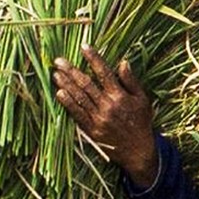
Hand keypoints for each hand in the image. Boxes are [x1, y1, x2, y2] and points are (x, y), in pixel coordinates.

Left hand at [52, 45, 157, 186]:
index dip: (93, 59)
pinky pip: (77, 114)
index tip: (84, 47)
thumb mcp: (143, 100)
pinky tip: (59, 93)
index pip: (104, 73)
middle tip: (59, 60)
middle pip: (86, 84)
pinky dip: (68, 104)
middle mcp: (107, 106)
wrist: (139, 152)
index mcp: (120, 96)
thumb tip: (123, 62)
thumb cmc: (141, 122)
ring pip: (79, 98)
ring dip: (66, 84)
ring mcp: (98, 119)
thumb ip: (131, 81)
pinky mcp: (91, 130)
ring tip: (56, 74)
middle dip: (71, 71)